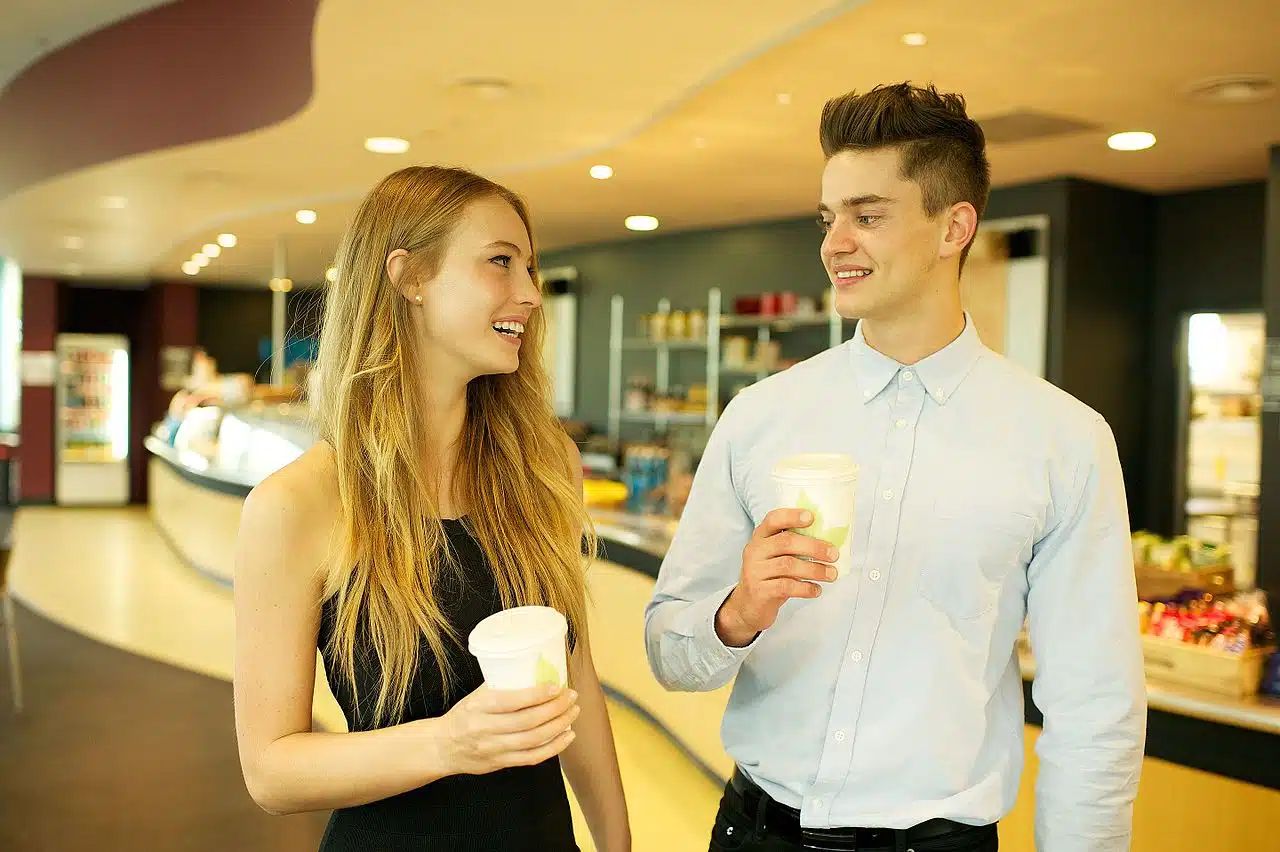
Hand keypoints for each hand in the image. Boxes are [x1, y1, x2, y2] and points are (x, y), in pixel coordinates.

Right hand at [441, 683, 579, 775]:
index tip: (556, 686)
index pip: (512, 701)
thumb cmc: (464, 715)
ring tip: (572, 713)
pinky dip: (553, 747)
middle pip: (528, 721)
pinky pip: (532, 758)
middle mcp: (486, 729)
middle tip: (571, 697)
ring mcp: (494, 749)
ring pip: (533, 740)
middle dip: (555, 709)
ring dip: (558, 726)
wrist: (442, 747)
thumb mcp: (475, 696)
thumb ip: (500, 686)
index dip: (537, 695)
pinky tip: (567, 736)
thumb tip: (534, 670)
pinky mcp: (501, 763)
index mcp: (479, 707)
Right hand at [716, 508, 837, 646]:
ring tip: (831, 574)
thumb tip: (830, 541)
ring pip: (788, 565)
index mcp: (760, 537)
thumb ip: (794, 546)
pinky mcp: (759, 591)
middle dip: (814, 547)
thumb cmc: (770, 576)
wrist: (748, 606)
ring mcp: (755, 571)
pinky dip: (806, 588)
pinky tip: (817, 590)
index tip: (811, 517)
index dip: (791, 516)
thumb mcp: (776, 556)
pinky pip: (786, 586)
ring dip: (815, 569)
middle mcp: (755, 551)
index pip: (773, 519)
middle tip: (834, 554)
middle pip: (785, 542)